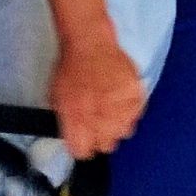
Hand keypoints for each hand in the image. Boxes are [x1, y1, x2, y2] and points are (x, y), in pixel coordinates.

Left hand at [49, 33, 145, 158]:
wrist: (90, 43)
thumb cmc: (70, 69)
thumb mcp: (58, 100)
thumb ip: (69, 125)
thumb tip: (77, 140)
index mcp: (80, 127)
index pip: (84, 152)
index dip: (82, 143)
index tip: (83, 134)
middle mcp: (103, 124)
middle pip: (107, 145)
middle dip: (101, 133)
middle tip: (97, 116)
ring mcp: (123, 111)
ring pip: (124, 130)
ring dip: (117, 120)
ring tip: (109, 103)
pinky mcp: (137, 98)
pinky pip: (135, 112)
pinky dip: (129, 105)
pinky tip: (118, 93)